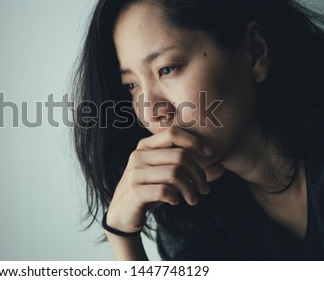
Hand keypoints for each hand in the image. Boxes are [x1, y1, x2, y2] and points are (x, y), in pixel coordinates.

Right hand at [106, 126, 224, 233]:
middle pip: (179, 156)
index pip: (172, 133)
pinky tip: (176, 202)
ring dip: (190, 189)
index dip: (194, 141)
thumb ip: (192, 172)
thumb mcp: (169, 178)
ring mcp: (135, 173)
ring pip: (174, 173)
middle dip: (198, 174)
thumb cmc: (148, 189)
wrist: (123, 212)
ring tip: (193, 199)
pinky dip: (175, 197)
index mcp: (146, 146)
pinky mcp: (134, 191)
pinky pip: (163, 191)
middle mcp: (138, 155)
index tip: (210, 153)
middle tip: (204, 189)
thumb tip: (221, 168)